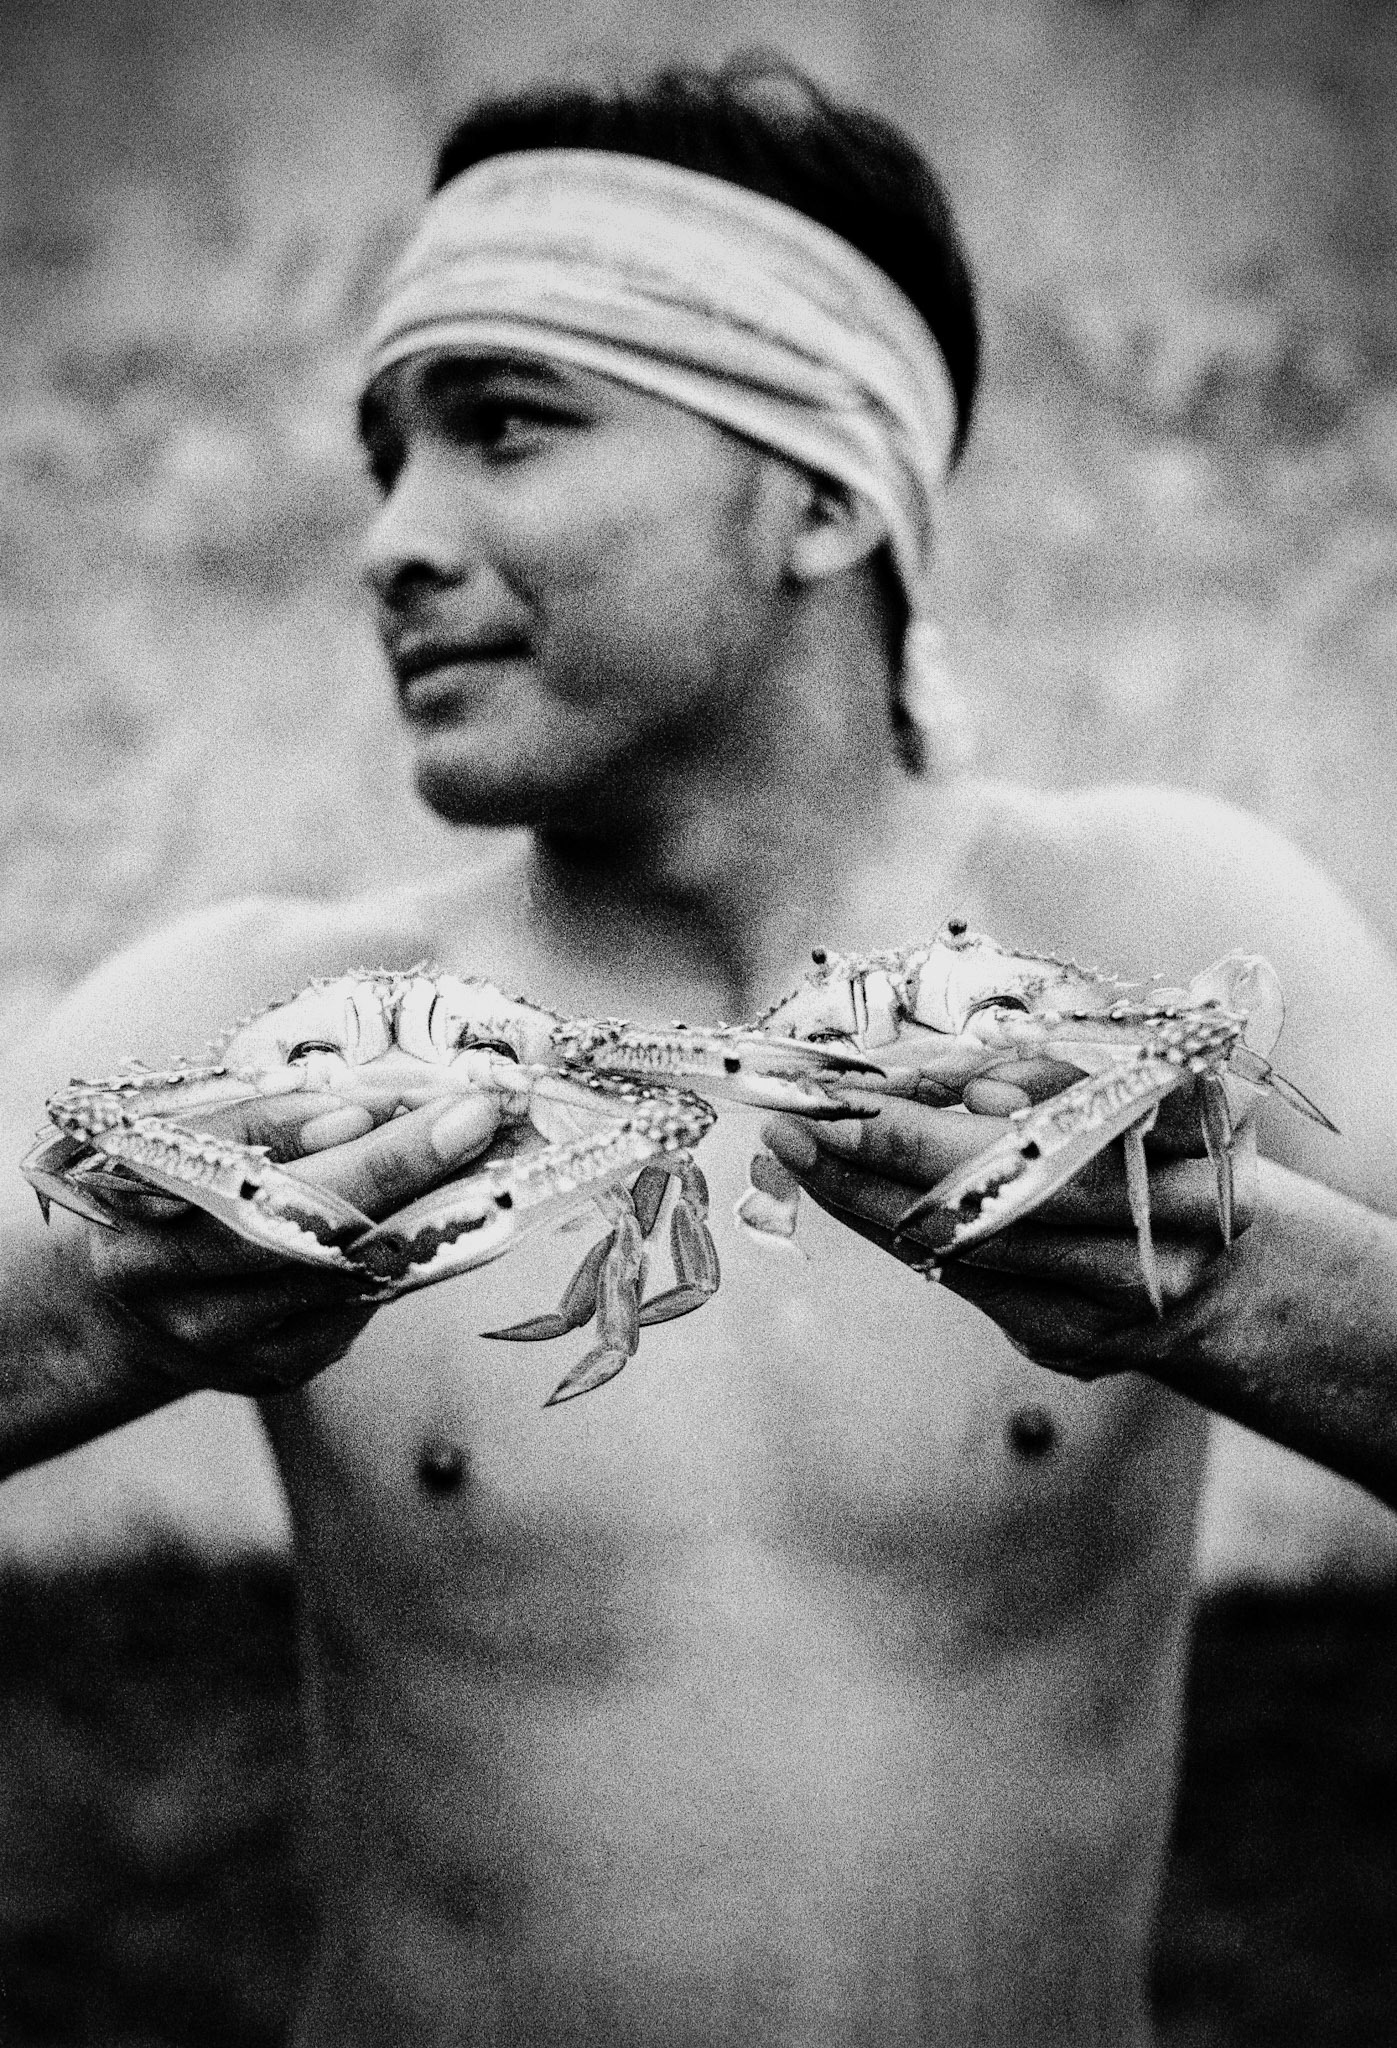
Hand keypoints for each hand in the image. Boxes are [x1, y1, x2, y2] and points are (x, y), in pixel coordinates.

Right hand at [80, 1089, 499, 1395]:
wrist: (136, 1304)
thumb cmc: (180, 1190)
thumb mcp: (196, 1132)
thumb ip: (272, 1116)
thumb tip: (369, 1111)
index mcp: (132, 1191)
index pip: (235, 1156)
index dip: (320, 1126)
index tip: (417, 1099)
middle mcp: (159, 1275)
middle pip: (293, 1229)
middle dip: (395, 1171)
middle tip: (473, 1124)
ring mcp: (214, 1336)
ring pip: (337, 1276)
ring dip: (417, 1216)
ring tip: (474, 1162)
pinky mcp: (270, 1370)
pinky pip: (354, 1312)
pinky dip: (396, 1263)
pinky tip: (423, 1224)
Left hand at [762, 1065, 1257, 1379]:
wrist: (1214, 1273)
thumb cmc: (1153, 1148)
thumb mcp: (1134, 1082)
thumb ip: (1055, 1069)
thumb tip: (958, 1086)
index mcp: (1211, 1126)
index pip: (1091, 1102)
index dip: (995, 1090)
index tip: (884, 1078)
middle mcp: (1183, 1217)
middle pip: (1021, 1183)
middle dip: (898, 1147)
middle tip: (805, 1117)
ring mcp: (1132, 1291)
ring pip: (978, 1240)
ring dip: (870, 1192)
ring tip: (798, 1148)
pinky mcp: (1076, 1339)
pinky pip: (962, 1279)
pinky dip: (893, 1230)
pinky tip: (840, 1191)